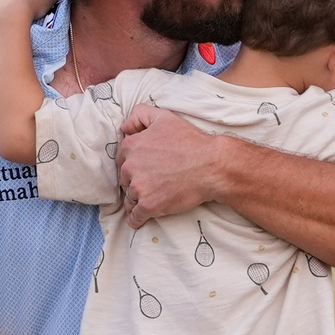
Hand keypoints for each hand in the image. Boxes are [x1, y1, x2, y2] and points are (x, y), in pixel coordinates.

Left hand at [117, 105, 223, 226]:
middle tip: (151, 181)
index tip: (144, 167)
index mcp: (130, 146)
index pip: (122, 158)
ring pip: (129, 197)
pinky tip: (139, 219)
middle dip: (134, 181)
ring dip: (136, 199)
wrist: (212, 165)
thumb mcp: (164, 117)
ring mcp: (139, 187)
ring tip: (150, 197)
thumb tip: (124, 127)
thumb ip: (139, 115)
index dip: (132, 163)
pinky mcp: (149, 205)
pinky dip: (136, 219)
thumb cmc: (190, 140)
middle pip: (124, 178)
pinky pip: (135, 216)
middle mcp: (130, 167)